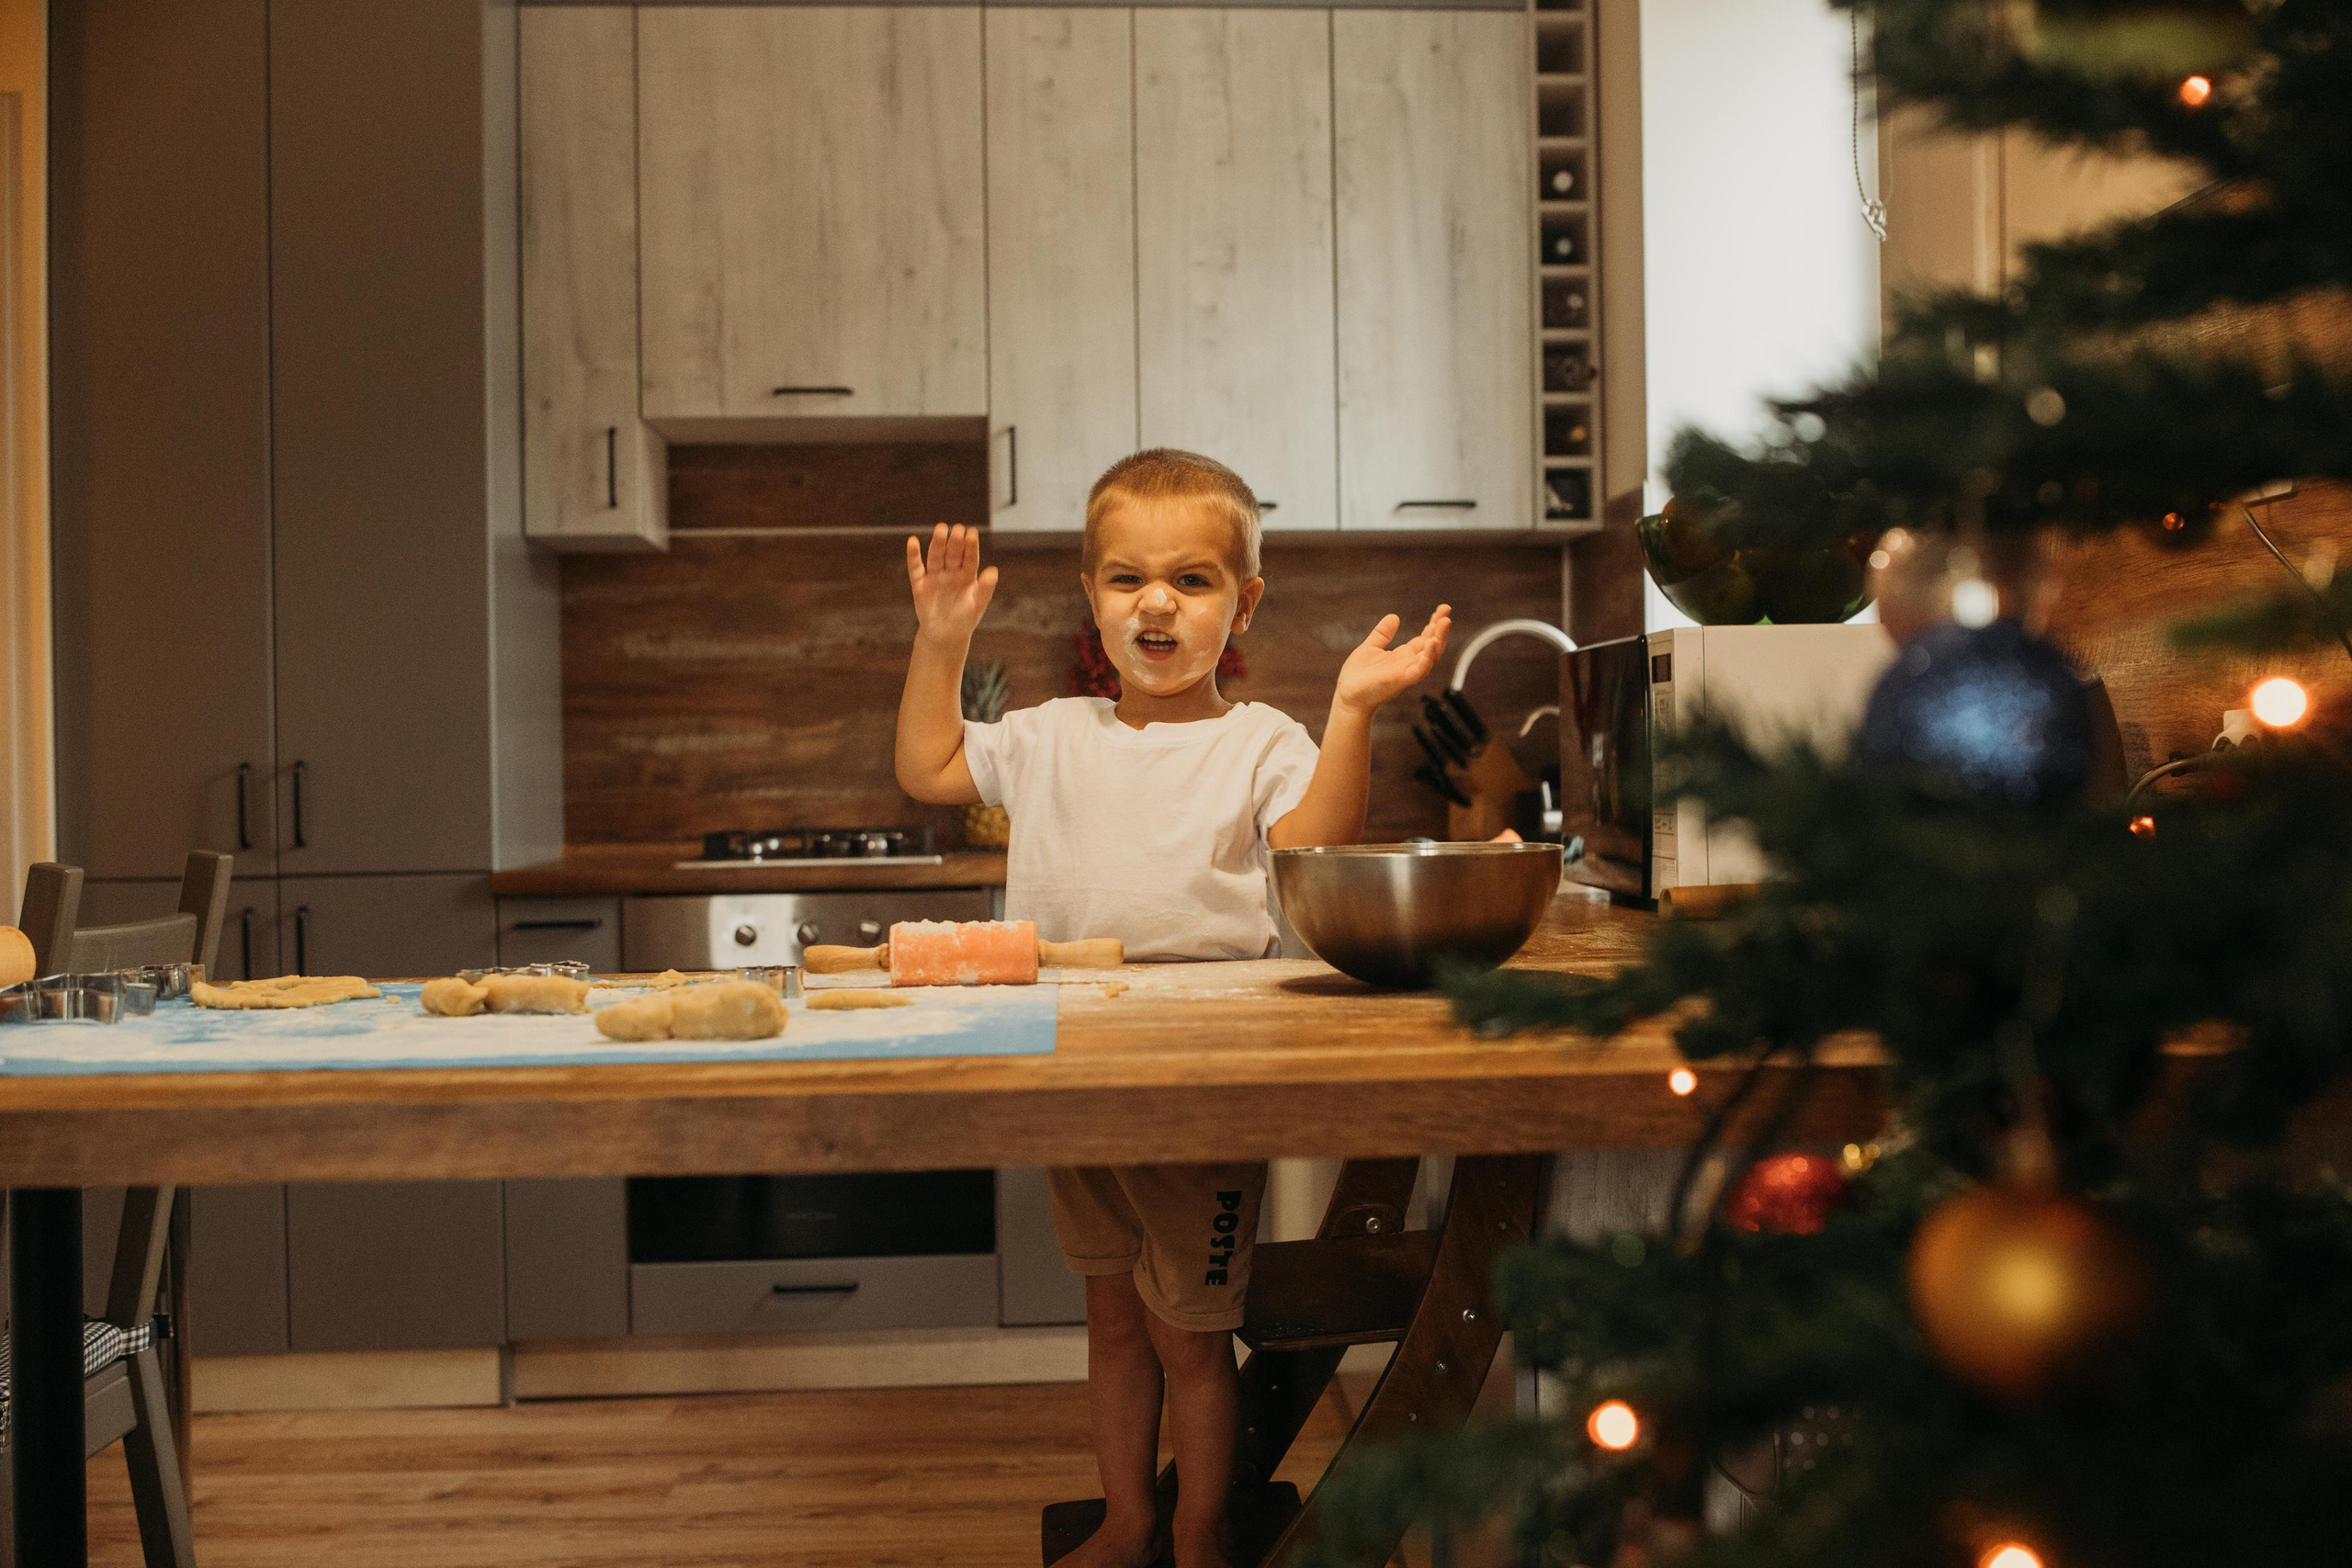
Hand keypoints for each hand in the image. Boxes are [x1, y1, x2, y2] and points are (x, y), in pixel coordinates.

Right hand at [906, 523, 998, 645]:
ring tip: (941, 529)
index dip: (970, 546)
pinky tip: (912, 542)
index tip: (972, 533)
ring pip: (936, 556)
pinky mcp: (919, 584)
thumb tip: (994, 571)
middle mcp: (951, 571)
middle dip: (955, 542)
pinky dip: (913, 556)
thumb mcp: (978, 605)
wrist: (945, 635)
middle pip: (953, 553)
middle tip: (957, 528)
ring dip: (938, 543)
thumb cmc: (965, 619)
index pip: (969, 558)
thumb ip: (985, 588)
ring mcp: (935, 576)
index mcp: (967, 574)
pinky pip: (916, 568)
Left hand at [1334, 604, 1450, 715]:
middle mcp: (1409, 664)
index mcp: (1403, 656)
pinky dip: (1427, 658)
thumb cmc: (1358, 676)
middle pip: (1433, 645)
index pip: (1425, 638)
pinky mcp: (1401, 681)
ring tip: (1444, 622)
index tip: (1441, 609)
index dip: (1433, 624)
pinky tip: (1431, 644)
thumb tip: (1394, 616)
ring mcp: (1407, 673)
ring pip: (1431, 657)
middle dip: (1441, 628)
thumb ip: (1383, 634)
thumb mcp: (1371, 647)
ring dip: (1439, 640)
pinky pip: (1419, 670)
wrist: (1347, 696)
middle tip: (1446, 611)